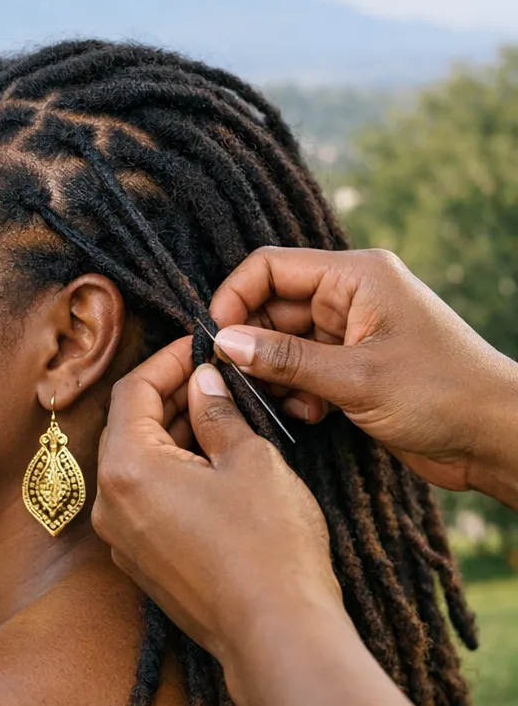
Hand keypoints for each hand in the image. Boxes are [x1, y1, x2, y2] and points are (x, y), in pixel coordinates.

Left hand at [92, 338, 340, 661]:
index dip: (168, 360)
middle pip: (131, 427)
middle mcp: (109, 503)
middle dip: (172, 396)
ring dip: (175, 434)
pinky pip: (147, 500)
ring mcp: (122, 538)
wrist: (278, 639)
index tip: (201, 345)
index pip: (134, 391)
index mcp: (126, 468)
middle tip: (217, 377)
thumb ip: (217, 412)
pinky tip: (213, 463)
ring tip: (222, 414)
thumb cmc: (268, 545)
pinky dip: (173, 473)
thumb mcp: (250, 461)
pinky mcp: (142, 564)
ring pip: (139, 465)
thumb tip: (203, 382)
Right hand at [209, 247, 517, 503]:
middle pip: (273, 306)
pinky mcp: (354, 365)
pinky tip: (309, 414)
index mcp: (355, 276)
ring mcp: (352, 331)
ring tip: (281, 403)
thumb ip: (285, 359)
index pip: (270, 267)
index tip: (215, 339)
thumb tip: (224, 342)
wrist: (498, 437)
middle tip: (237, 381)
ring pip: (284, 341)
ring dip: (273, 373)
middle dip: (251, 343)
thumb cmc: (442, 394)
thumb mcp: (356, 377)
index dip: (235, 297)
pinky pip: (304, 367)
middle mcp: (350, 296)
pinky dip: (296, 389)